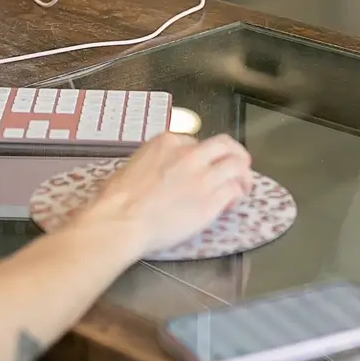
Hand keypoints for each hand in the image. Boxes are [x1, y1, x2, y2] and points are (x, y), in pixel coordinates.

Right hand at [75, 133, 253, 255]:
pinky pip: (235, 190)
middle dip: (235, 154)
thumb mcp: (134, 164)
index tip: (202, 166)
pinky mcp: (212, 200)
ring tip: (242, 186)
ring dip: (242, 174)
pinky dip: (237, 195)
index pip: (196, 142)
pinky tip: (231, 203)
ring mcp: (203, 176)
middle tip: (237, 166)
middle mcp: (190, 154)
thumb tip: (159, 171)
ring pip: (237, 165)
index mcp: (168, 142)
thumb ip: (155, 161)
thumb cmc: (118, 196)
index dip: (202, 155)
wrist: (122, 219)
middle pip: (225, 145)